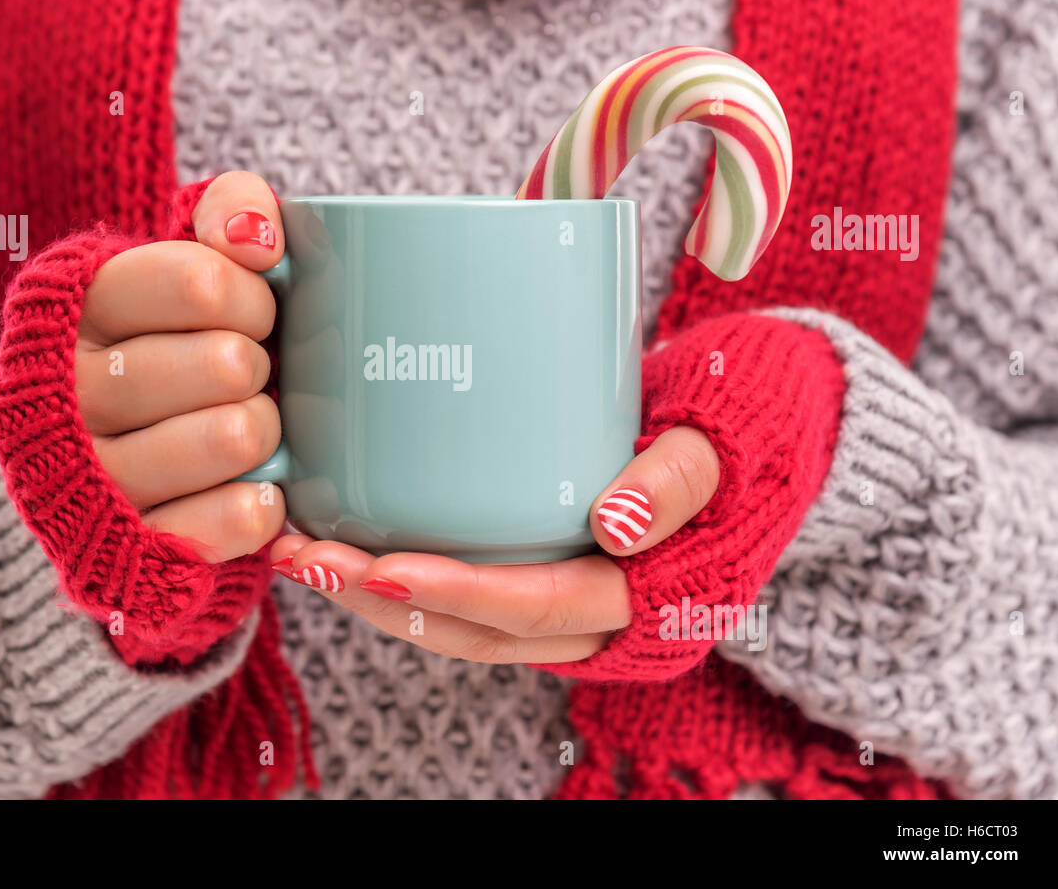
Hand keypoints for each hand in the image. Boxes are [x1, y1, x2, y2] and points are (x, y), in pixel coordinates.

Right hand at [75, 171, 286, 562]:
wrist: (129, 461)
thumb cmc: (180, 345)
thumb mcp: (192, 261)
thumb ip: (229, 212)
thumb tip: (257, 230)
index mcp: (80, 307)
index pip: (200, 282)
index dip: (253, 297)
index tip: (256, 312)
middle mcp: (70, 391)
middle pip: (226, 364)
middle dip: (260, 366)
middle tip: (251, 375)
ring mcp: (94, 475)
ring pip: (232, 438)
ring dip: (267, 431)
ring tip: (254, 429)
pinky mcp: (128, 548)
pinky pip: (223, 522)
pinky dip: (259, 504)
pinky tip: (261, 489)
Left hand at [268, 426, 719, 663]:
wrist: (753, 430)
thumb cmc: (738, 427)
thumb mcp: (721, 439)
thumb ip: (675, 481)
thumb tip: (613, 527)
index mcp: (649, 600)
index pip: (540, 609)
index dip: (460, 596)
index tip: (383, 567)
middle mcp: (598, 619)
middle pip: (478, 632)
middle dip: (385, 604)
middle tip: (307, 560)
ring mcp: (564, 600)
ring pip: (460, 625)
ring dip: (377, 598)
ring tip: (303, 556)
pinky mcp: (540, 569)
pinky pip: (465, 595)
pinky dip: (402, 577)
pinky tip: (348, 542)